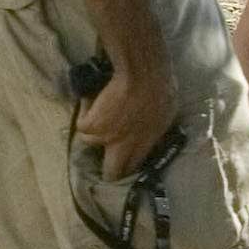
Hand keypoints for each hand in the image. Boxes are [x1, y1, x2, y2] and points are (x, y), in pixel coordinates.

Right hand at [75, 55, 180, 179]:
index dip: (128, 169)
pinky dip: (84, 113)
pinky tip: (89, 103)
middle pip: (112, 172)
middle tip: (106, 165)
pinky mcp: (91, 124)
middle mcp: (123, 145)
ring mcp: (105, 136)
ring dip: (93, 132)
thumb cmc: (162, 90)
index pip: (134, 167)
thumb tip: (153, 135)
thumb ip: (156, 130)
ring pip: (90, 143)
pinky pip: (81, 125)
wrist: (143, 76)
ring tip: (96, 119)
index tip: (126, 164)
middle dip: (109, 172)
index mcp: (144, 144)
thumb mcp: (167, 115)